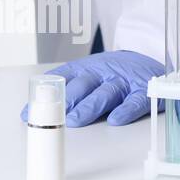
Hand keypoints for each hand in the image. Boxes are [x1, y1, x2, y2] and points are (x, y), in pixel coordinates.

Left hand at [19, 50, 163, 125]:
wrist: (148, 59)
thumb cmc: (113, 71)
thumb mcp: (89, 72)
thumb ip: (68, 87)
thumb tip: (39, 108)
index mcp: (86, 68)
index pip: (62, 78)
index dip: (45, 95)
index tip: (31, 110)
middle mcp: (103, 72)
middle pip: (83, 85)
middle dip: (67, 100)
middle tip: (55, 114)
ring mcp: (123, 81)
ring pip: (105, 93)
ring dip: (89, 107)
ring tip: (75, 120)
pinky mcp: (143, 91)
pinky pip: (135, 101)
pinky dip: (125, 110)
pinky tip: (115, 120)